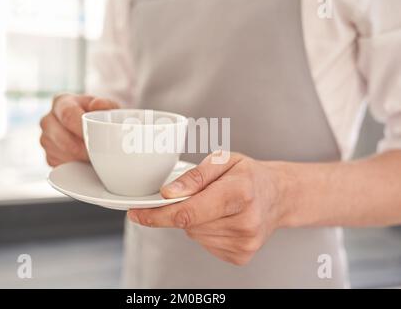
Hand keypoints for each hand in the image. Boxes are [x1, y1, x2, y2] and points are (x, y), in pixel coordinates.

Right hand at [39, 93, 118, 165]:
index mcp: (61, 102)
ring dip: (79, 158)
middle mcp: (48, 120)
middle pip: (61, 138)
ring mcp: (45, 139)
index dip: (82, 128)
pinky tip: (85, 161)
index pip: (67, 114)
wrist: (95, 129)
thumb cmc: (99, 115)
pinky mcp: (48, 157)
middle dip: (82, 148)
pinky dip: (75, 166)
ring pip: (60, 153)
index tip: (96, 138)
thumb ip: (106, 104)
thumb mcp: (107, 106)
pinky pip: (60, 164)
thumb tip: (98, 104)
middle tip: (98, 152)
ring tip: (94, 156)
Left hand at [127, 152, 285, 265]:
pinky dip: (206, 231)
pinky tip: (222, 218)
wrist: (279, 195)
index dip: (158, 215)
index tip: (137, 213)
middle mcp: (245, 222)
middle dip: (182, 210)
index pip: (188, 212)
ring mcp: (244, 243)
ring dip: (195, 221)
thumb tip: (167, 194)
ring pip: (195, 235)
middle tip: (198, 195)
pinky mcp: (241, 256)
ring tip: (216, 205)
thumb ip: (193, 177)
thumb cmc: (249, 175)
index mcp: (240, 192)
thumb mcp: (222, 160)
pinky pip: (205, 244)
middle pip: (189, 224)